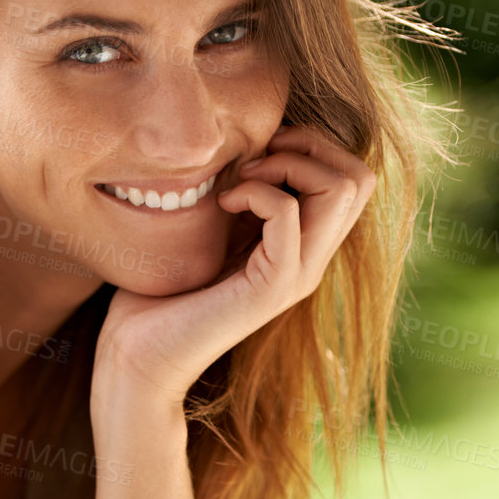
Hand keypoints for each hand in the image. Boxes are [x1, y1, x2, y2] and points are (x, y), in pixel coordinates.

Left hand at [92, 124, 375, 409]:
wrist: (139, 355)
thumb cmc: (162, 290)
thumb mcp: (212, 227)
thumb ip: (243, 195)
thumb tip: (253, 143)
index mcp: (304, 246)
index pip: (354, 179)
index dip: (313, 146)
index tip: (260, 152)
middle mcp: (311, 261)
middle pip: (359, 179)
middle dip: (308, 146)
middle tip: (255, 160)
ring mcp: (296, 276)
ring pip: (341, 191)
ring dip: (288, 164)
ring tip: (241, 180)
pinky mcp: (270, 288)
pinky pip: (287, 213)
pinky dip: (256, 192)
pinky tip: (223, 203)